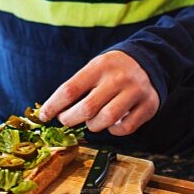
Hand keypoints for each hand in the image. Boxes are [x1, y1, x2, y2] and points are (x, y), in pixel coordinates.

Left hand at [39, 50, 159, 136]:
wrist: (148, 62)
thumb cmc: (112, 70)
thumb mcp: (94, 69)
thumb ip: (77, 88)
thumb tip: (52, 111)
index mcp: (100, 66)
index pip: (70, 89)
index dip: (53, 105)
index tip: (44, 115)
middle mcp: (119, 78)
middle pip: (87, 108)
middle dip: (70, 119)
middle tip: (66, 120)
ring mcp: (135, 92)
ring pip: (106, 120)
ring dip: (92, 126)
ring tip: (91, 121)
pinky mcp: (148, 105)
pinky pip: (125, 128)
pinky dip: (113, 131)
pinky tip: (111, 123)